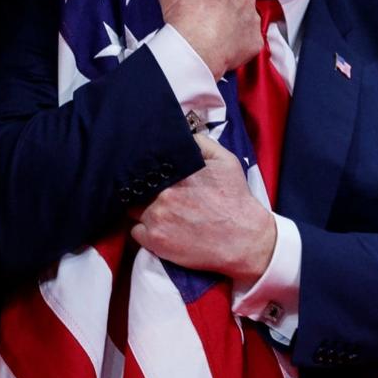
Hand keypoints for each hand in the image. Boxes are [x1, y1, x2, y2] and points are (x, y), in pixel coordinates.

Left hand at [130, 134, 276, 282]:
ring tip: (159, 212)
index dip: (147, 171)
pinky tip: (160, 229)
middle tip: (157, 195)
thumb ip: (201, 143)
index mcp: (177, 173)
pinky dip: (144, 230)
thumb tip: (182, 135)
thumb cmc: (235, 199)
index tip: (152, 176)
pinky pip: (135, 232)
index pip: (146, 166)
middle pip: (138, 188)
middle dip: (145, 190)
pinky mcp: (155, 241)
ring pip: (133, 209)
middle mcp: (163, 194)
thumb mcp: (226, 161)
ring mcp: (156, 218)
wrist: (244, 239)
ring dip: (143, 209)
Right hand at [139, 0, 261, 77]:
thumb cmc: (183, 11)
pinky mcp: (255, 40)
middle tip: (200, 13)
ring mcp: (253, 17)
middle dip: (220, 0)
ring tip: (210, 31)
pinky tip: (222, 46)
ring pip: (242, 14)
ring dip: (231, 20)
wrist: (196, 49)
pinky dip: (238, 42)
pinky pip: (248, 38)